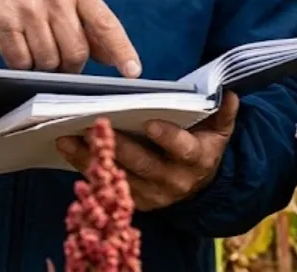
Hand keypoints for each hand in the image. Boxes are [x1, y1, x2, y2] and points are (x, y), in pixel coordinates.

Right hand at [0, 0, 140, 76]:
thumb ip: (89, 24)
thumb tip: (114, 56)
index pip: (105, 23)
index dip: (121, 50)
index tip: (133, 71)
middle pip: (77, 51)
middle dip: (71, 66)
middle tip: (59, 58)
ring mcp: (29, 10)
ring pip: (50, 61)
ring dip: (44, 65)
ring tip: (35, 47)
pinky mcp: (4, 25)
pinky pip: (22, 62)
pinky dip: (21, 64)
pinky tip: (17, 47)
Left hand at [56, 91, 238, 209]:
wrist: (199, 183)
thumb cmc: (204, 145)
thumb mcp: (219, 129)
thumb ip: (223, 112)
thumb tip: (229, 94)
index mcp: (197, 159)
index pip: (182, 148)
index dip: (167, 137)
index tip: (149, 122)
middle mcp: (175, 181)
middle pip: (143, 164)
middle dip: (117, 145)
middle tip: (93, 125)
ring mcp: (153, 195)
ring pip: (120, 178)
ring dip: (91, 160)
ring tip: (67, 139)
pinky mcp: (136, 202)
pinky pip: (109, 187)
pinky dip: (87, 171)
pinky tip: (70, 153)